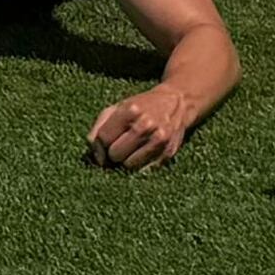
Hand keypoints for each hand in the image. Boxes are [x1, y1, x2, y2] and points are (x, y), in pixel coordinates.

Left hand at [89, 78, 208, 171]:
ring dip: (127, 160)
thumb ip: (99, 129)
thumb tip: (96, 158)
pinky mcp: (167, 154)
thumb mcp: (118, 108)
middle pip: (115, 155)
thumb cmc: (141, 107)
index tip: (110, 137)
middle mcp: (146, 125)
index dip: (102, 141)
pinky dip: (140, 166)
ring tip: (134, 147)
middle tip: (123, 142)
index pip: (104, 138)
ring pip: (128, 167)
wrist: (177, 103)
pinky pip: (143, 172)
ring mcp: (159, 140)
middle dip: (114, 151)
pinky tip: (144, 153)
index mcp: (131, 110)